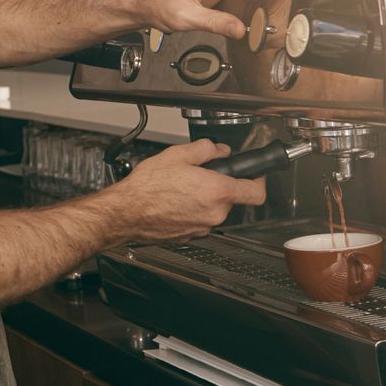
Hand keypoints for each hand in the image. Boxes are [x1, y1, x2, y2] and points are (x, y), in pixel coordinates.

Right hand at [109, 139, 266, 242]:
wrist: (126, 213)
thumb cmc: (147, 188)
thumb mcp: (177, 155)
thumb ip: (206, 149)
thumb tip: (219, 151)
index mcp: (217, 191)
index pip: (256, 192)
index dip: (259, 181)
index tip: (255, 175)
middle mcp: (214, 213)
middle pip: (230, 198)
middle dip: (218, 186)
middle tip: (199, 175)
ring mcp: (203, 227)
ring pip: (213, 210)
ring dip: (203, 199)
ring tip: (180, 189)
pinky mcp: (190, 236)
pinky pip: (199, 220)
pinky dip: (191, 211)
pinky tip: (173, 202)